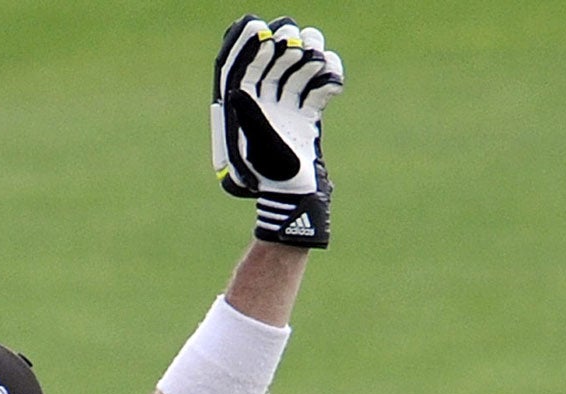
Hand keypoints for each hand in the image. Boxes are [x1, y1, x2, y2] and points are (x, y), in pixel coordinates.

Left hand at [212, 17, 343, 247]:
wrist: (297, 196)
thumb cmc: (272, 174)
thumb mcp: (256, 144)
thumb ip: (248, 115)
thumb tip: (234, 89)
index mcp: (241, 107)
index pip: (238, 65)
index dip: (244, 42)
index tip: (256, 25)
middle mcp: (261, 102)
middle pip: (270, 56)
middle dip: (283, 42)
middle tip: (291, 42)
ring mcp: (285, 105)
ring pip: (297, 63)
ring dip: (310, 53)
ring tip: (314, 60)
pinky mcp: (307, 111)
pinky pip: (318, 82)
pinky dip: (329, 76)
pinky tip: (330, 86)